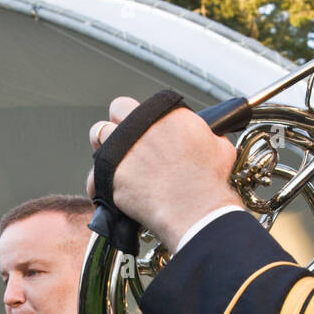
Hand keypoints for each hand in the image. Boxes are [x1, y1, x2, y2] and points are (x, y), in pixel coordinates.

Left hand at [87, 96, 243, 250]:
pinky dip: (97, 183)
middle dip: (120, 122)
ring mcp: (123, 149)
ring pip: (98, 133)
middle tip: (125, 140)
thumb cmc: (209, 181)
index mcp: (168, 114)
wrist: (196, 209)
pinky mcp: (111, 175)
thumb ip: (206, 136)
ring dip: (104, 145)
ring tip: (112, 160)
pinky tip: (105, 190)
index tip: (147, 132)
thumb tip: (206, 138)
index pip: (145, 104)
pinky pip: (93, 174)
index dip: (144, 119)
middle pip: (118, 108)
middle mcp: (142, 125)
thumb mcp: (220, 147)